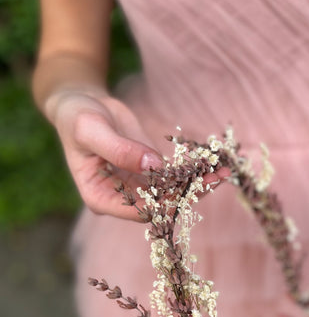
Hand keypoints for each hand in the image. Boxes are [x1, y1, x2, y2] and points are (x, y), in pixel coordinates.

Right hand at [47, 89, 227, 219]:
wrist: (82, 106)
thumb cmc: (77, 118)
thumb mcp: (92, 130)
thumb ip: (120, 150)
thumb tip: (153, 166)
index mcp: (101, 199)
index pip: (136, 210)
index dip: (163, 202)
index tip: (187, 189)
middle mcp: (121, 200)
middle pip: (159, 204)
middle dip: (188, 193)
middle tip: (217, 178)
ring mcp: (137, 189)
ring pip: (170, 193)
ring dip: (197, 184)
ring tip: (224, 172)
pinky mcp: (149, 175)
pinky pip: (173, 178)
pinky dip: (192, 172)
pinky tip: (214, 164)